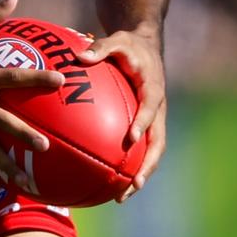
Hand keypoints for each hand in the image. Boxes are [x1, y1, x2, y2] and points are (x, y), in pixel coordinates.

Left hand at [77, 27, 166, 201]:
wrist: (146, 48)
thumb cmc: (129, 45)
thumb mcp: (117, 40)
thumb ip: (100, 48)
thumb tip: (79, 57)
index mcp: (152, 90)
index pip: (150, 109)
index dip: (142, 123)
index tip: (131, 139)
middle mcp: (158, 110)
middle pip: (157, 143)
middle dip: (147, 166)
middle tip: (132, 185)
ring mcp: (154, 120)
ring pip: (151, 153)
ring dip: (140, 175)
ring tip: (121, 196)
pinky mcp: (146, 125)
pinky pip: (140, 149)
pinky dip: (129, 166)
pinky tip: (107, 182)